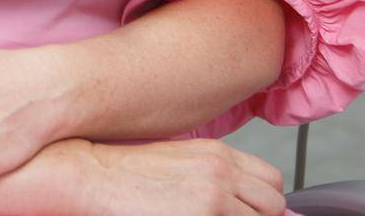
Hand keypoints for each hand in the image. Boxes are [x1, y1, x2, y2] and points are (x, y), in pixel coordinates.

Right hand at [75, 139, 285, 215]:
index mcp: (217, 153)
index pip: (272, 181)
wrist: (89, 174)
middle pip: (274, 205)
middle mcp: (221, 171)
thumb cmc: (124, 173)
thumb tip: (238, 203)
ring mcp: (214, 196)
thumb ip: (214, 178)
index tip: (247, 212)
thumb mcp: (177, 162)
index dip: (263, 203)